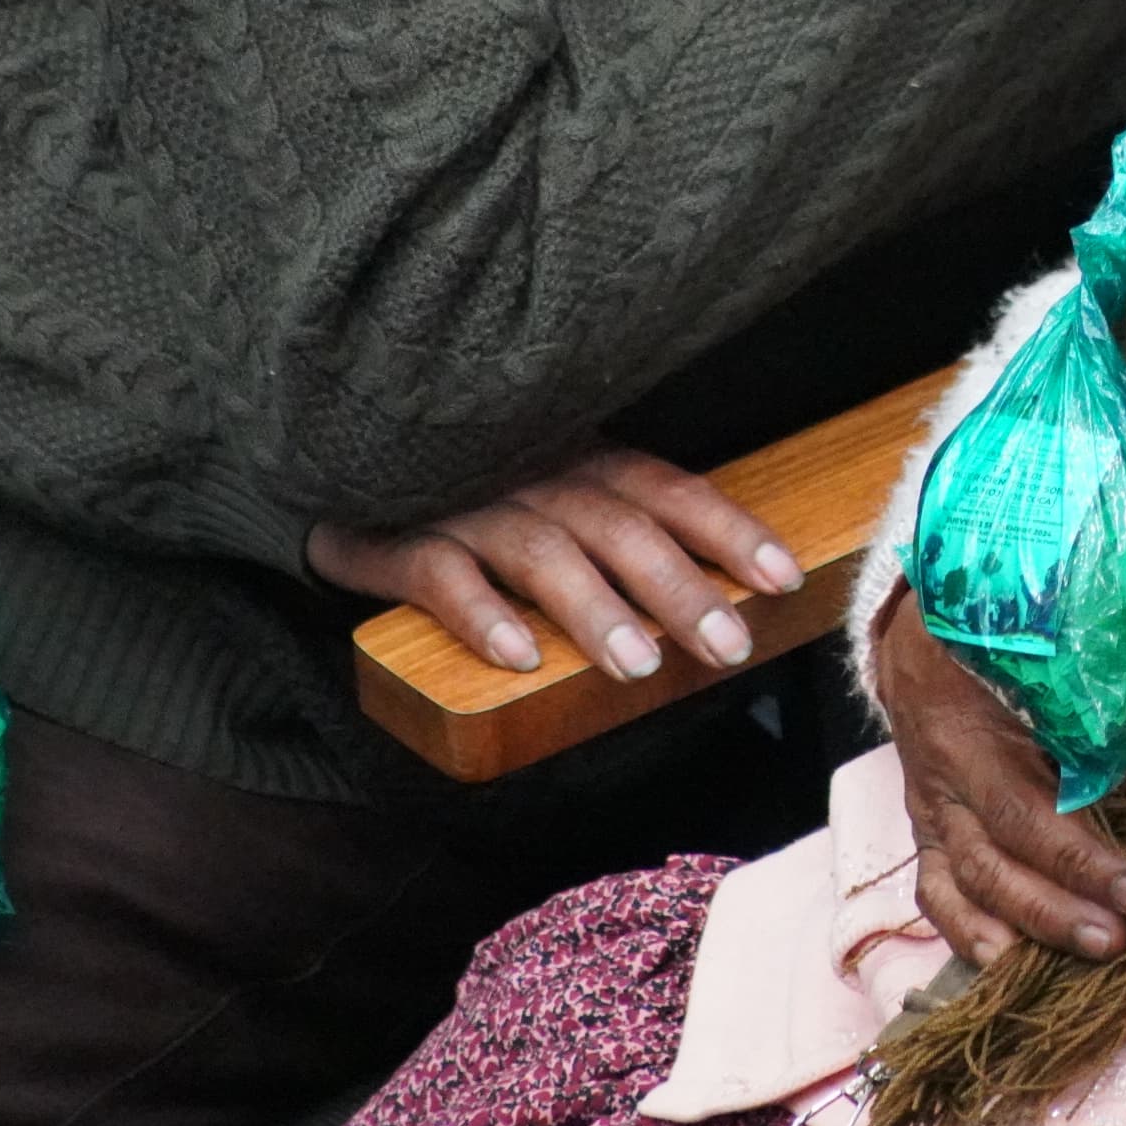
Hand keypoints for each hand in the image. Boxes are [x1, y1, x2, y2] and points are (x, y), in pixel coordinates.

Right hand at [306, 443, 799, 681]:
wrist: (342, 475)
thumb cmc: (480, 499)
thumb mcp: (561, 500)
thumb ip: (627, 535)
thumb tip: (729, 599)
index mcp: (582, 460)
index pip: (668, 489)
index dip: (726, 530)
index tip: (783, 579)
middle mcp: (533, 473)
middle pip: (618, 525)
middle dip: (678, 587)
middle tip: (729, 646)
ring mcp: (464, 502)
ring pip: (540, 551)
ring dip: (594, 608)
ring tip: (638, 665)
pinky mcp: (396, 538)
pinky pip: (440, 574)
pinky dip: (481, 614)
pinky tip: (518, 658)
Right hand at [875, 591, 1125, 965]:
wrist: (923, 637)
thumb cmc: (1005, 648)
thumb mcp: (1052, 670)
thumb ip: (1110, 728)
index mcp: (969, 730)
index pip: (1027, 812)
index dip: (1085, 859)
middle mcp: (941, 780)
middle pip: (996, 859)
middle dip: (1062, 906)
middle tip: (1124, 933)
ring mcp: (929, 811)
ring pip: (967, 883)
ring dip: (1029, 925)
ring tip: (1088, 954)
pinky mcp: (926, 834)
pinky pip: (937, 893)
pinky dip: (969, 933)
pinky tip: (1007, 964)